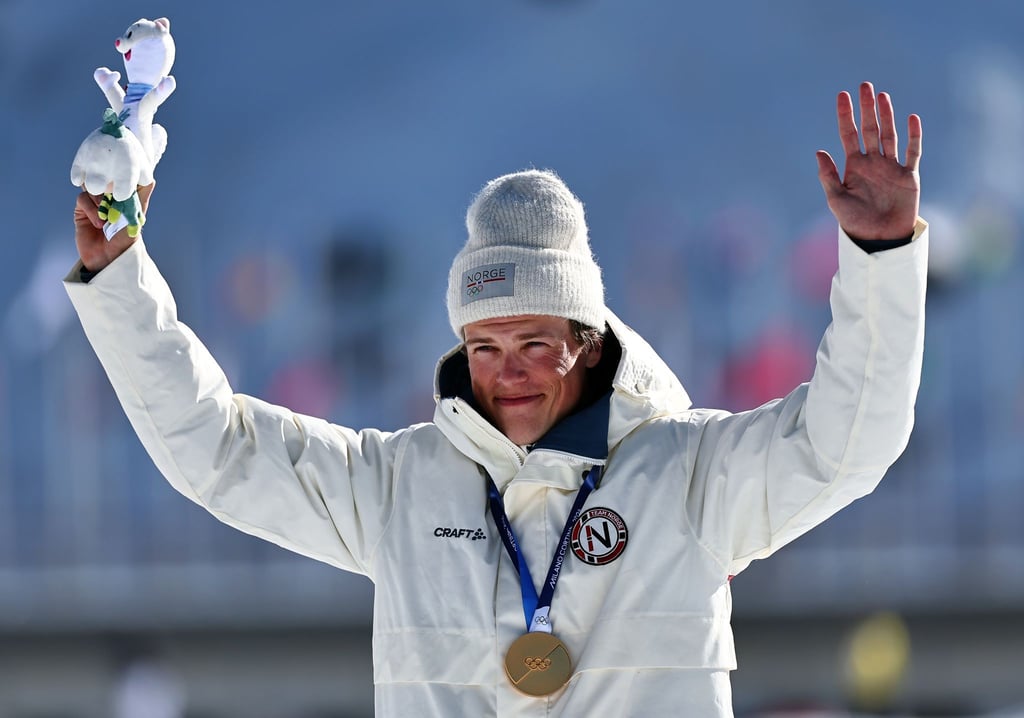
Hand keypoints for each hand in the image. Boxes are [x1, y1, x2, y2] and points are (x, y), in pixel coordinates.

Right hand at [74, 182, 153, 271]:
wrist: (107, 258)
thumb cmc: (126, 239)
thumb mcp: (136, 217)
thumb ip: (141, 198)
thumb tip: (151, 180)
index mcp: (123, 198)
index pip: (119, 179)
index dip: (120, 179)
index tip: (123, 183)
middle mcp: (109, 199)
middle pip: (103, 180)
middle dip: (108, 188)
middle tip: (113, 198)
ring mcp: (95, 204)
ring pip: (92, 187)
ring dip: (100, 199)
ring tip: (107, 215)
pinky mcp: (82, 211)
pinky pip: (82, 199)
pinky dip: (91, 209)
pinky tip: (99, 222)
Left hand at [816, 82, 921, 240]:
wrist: (878, 239)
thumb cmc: (854, 222)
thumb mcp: (836, 199)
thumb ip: (828, 176)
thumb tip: (818, 151)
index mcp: (854, 165)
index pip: (849, 134)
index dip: (845, 115)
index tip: (842, 95)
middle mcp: (872, 162)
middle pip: (870, 129)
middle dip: (867, 108)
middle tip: (864, 85)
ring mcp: (891, 167)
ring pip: (889, 135)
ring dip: (887, 116)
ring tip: (882, 96)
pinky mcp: (908, 176)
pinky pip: (912, 152)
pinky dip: (913, 136)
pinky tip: (912, 118)